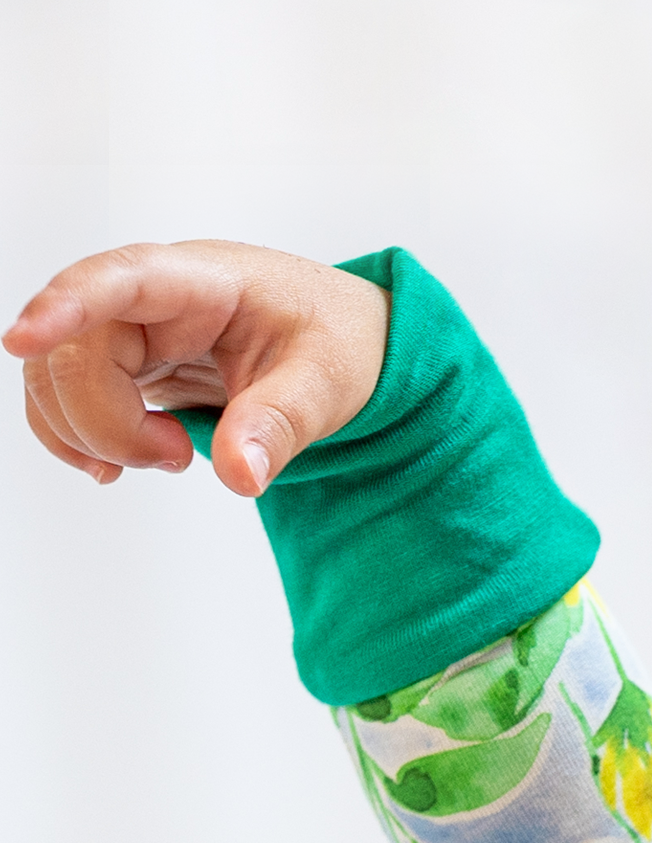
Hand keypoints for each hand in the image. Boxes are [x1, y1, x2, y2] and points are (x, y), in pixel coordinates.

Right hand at [3, 239, 389, 496]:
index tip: (22, 338)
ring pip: (59, 375)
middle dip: (105, 419)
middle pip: (76, 347)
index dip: (66, 305)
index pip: (119, 279)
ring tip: (167, 460)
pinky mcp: (129, 366)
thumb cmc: (335, 341)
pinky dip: (80, 437)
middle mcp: (152, 299)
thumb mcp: (326, 384)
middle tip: (175, 459)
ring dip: (90, 433)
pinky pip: (71, 397)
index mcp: (203, 282)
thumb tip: (240, 477)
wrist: (343, 342)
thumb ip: (279, 426)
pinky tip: (116, 466)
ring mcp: (133, 331)